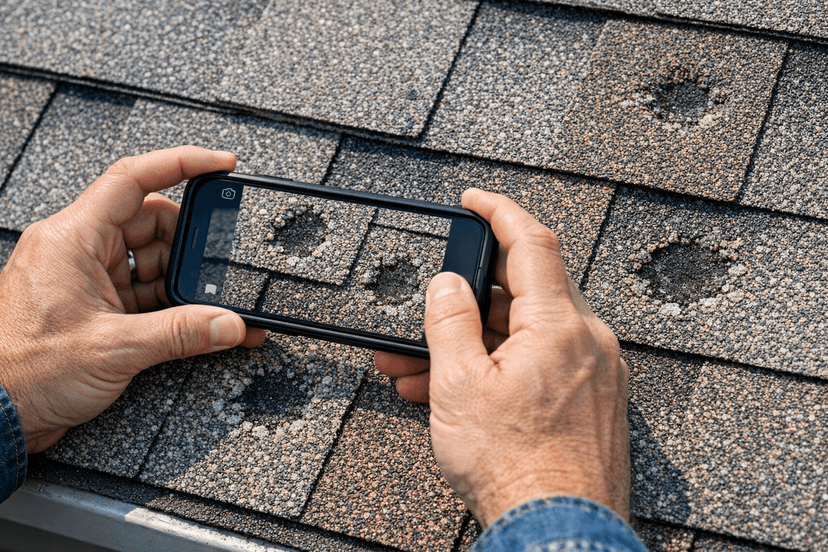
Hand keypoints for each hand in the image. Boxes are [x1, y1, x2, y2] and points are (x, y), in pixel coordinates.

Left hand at [0, 146, 265, 453]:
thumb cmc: (24, 373)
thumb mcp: (114, 348)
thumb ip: (181, 332)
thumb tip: (228, 323)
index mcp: (72, 238)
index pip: (133, 178)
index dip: (181, 163)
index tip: (220, 164)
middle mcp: (77, 249)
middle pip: (149, 221)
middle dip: (188, 244)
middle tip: (216, 267)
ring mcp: (86, 277)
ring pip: (149, 257)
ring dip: (180, 279)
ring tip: (206, 304)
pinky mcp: (93, 304)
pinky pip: (141, 288)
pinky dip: (170, 302)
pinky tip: (193, 320)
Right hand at [375, 188, 629, 525]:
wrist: (558, 531)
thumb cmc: (518, 470)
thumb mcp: (460, 386)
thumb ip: (450, 321)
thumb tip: (448, 284)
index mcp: (559, 326)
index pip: (532, 241)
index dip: (499, 211)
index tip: (475, 200)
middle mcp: (588, 342)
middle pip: (523, 292)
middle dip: (466, 301)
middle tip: (427, 315)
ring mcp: (595, 373)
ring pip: (527, 333)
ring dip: (475, 343)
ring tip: (422, 370)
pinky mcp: (594, 401)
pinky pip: (543, 364)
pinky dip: (501, 367)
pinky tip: (461, 391)